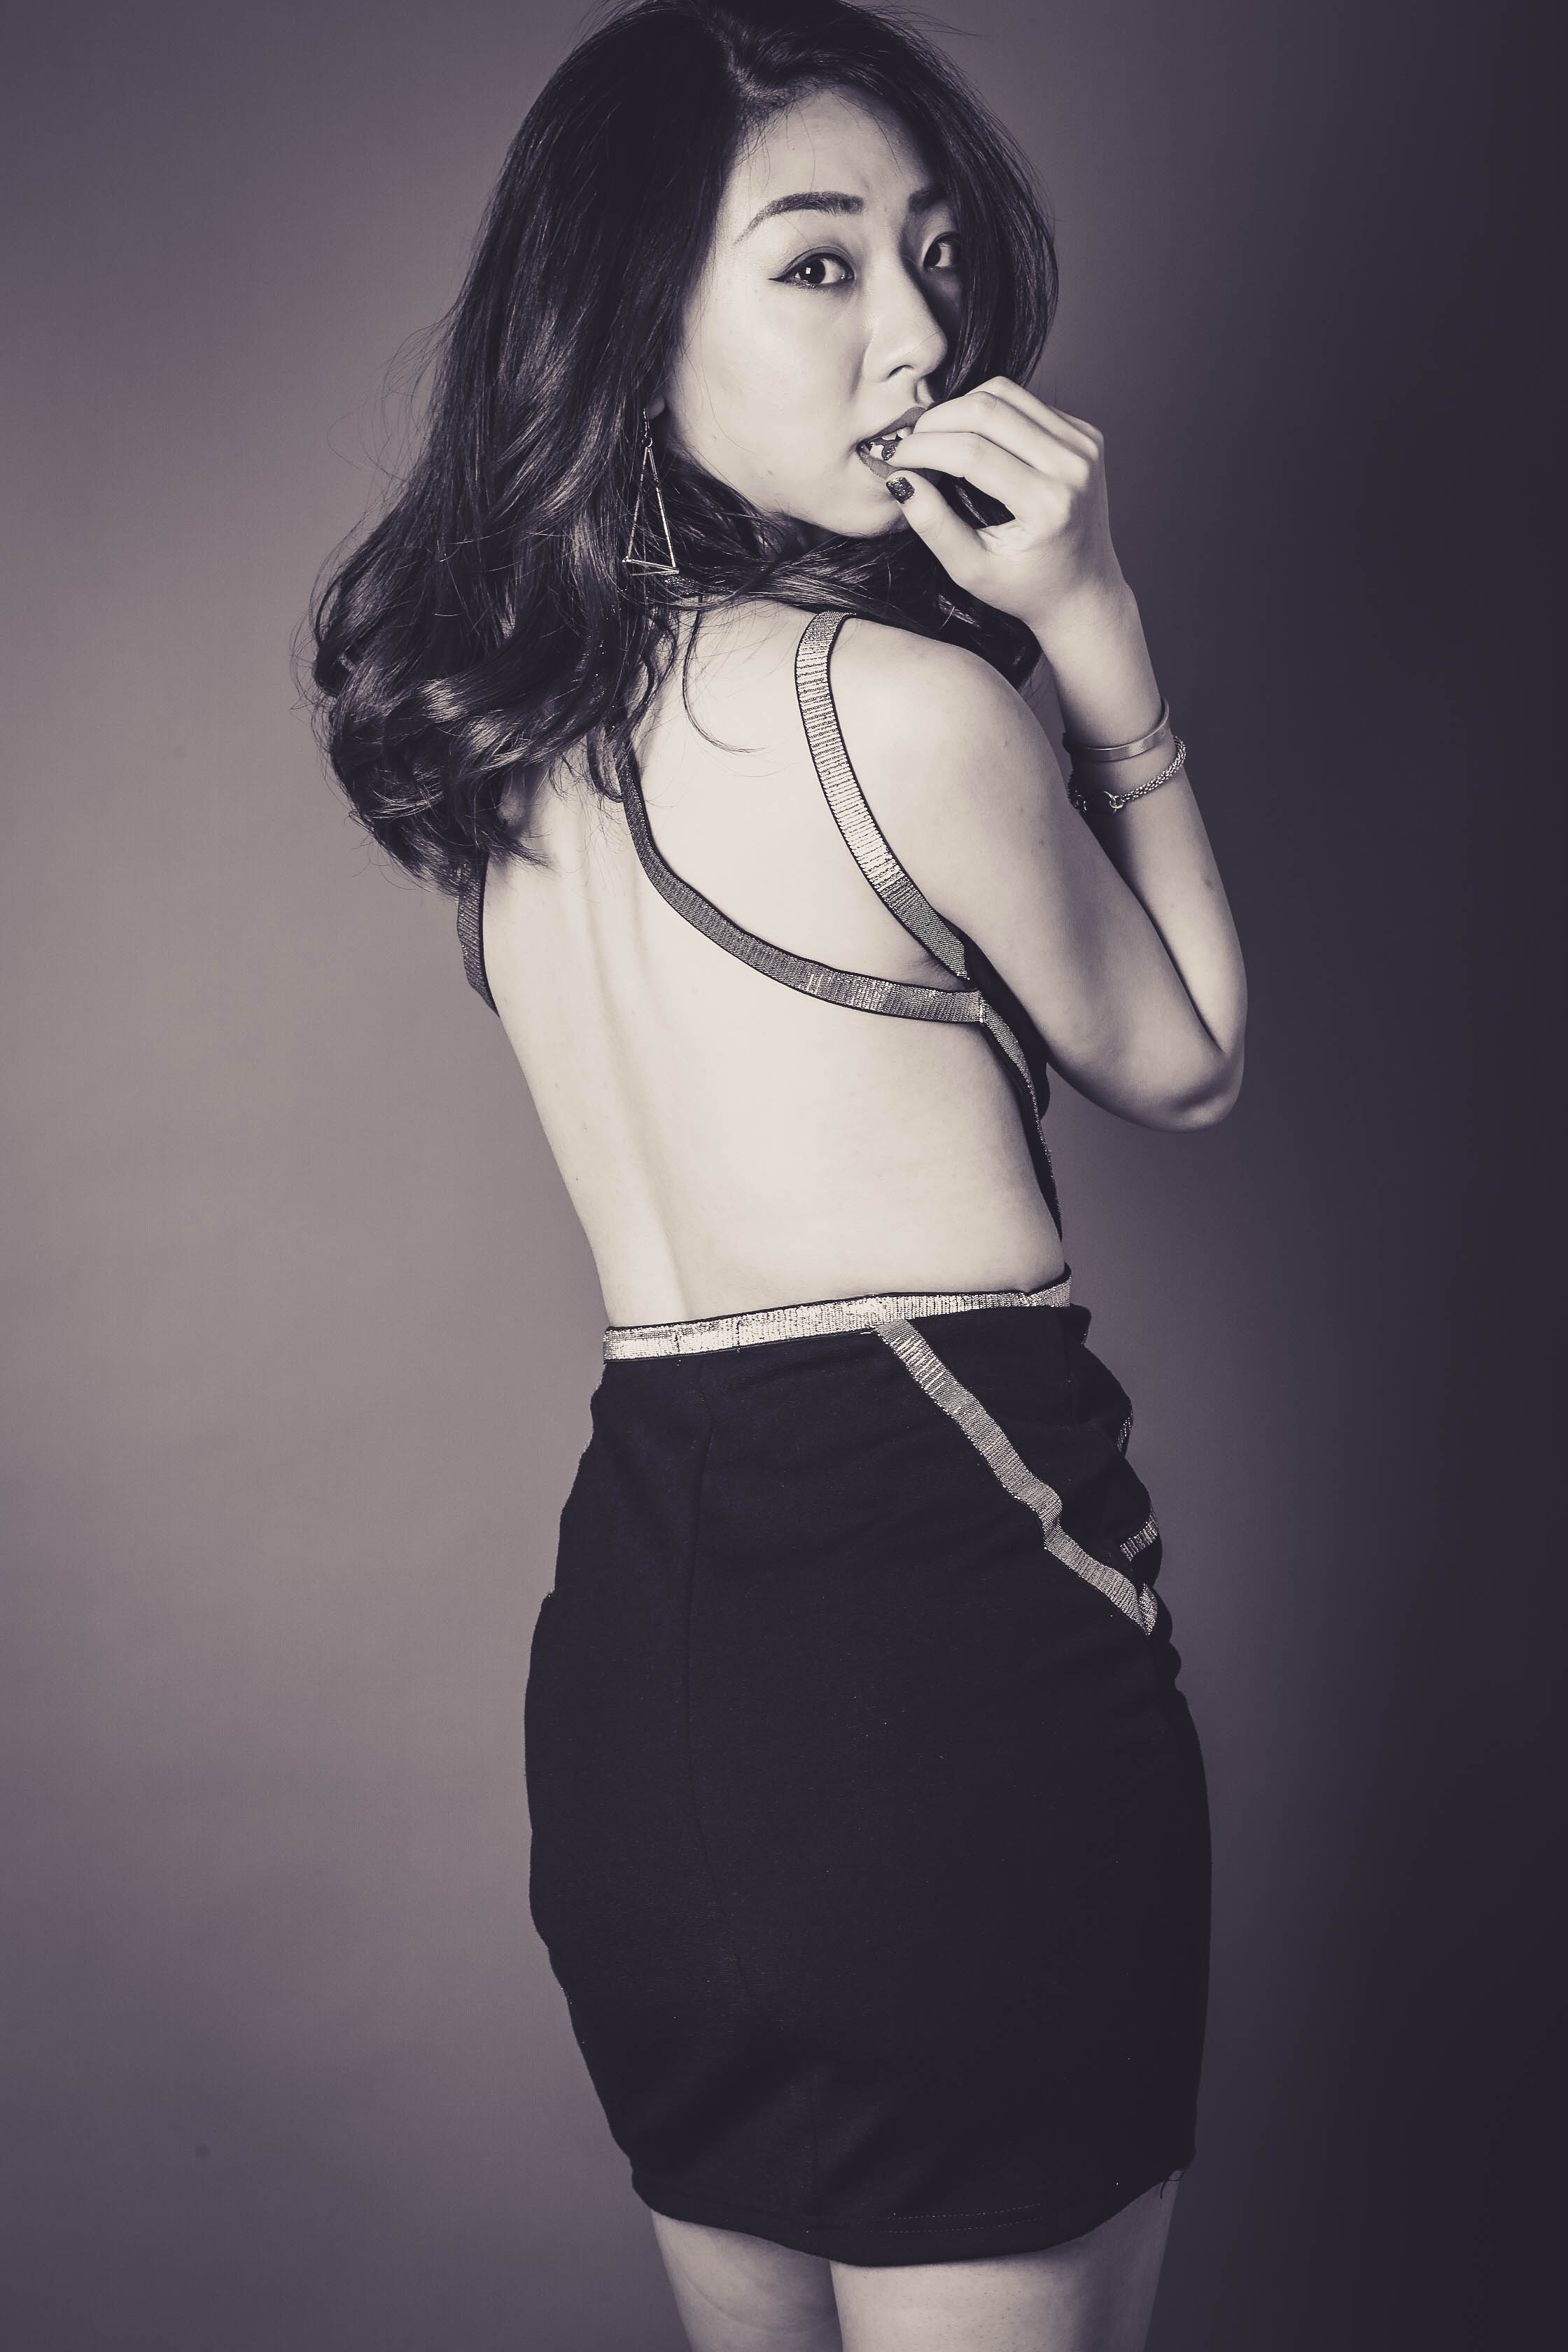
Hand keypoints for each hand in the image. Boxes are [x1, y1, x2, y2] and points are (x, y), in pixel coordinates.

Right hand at [888, 379, 1126, 645]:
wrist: (1085, 590)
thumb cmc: (1027, 588)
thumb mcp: (971, 571)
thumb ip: (933, 526)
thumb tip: (901, 478)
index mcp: (1048, 505)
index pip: (972, 453)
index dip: (924, 448)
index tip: (896, 458)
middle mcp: (1072, 467)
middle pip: (987, 410)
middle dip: (936, 420)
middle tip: (911, 444)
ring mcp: (1083, 445)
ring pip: (1005, 393)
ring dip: (960, 408)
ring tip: (936, 437)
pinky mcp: (1085, 435)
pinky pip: (1026, 402)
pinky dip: (990, 412)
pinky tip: (973, 439)